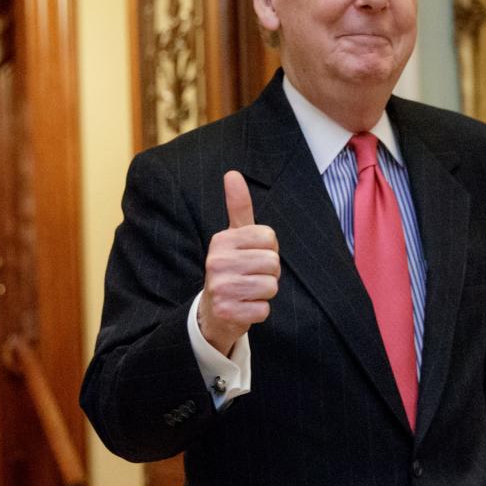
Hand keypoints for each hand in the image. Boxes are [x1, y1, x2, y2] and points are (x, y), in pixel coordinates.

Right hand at [198, 171, 279, 355]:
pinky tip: (244, 307)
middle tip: (251, 276)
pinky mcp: (227, 312)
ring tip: (248, 292)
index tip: (252, 256)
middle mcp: (217, 262)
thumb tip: (232, 173)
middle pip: (273, 263)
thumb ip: (238, 206)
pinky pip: (264, 309)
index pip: (269, 238)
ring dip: (265, 292)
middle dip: (269, 273)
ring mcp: (221, 288)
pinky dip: (259, 311)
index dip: (268, 250)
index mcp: (221, 240)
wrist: (213, 310)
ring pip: (271, 286)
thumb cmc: (231, 268)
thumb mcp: (233, 236)